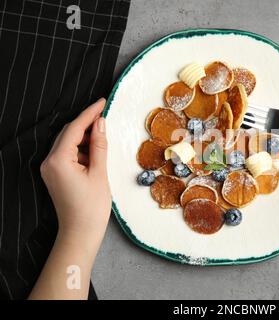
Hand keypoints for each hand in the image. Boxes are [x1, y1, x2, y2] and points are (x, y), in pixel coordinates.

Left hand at [40, 98, 110, 243]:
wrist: (80, 233)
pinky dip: (81, 150)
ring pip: (68, 143)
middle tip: (106, 116)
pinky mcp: (55, 175)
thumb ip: (99, 145)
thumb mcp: (99, 173)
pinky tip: (95, 152)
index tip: (102, 102)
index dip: (89, 113)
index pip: (74, 128)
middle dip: (87, 124)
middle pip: (68, 134)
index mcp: (58, 160)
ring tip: (104, 137)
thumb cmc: (91, 208)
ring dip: (85, 138)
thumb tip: (100, 123)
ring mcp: (50, 169)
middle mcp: (49, 162)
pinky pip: (67, 155)